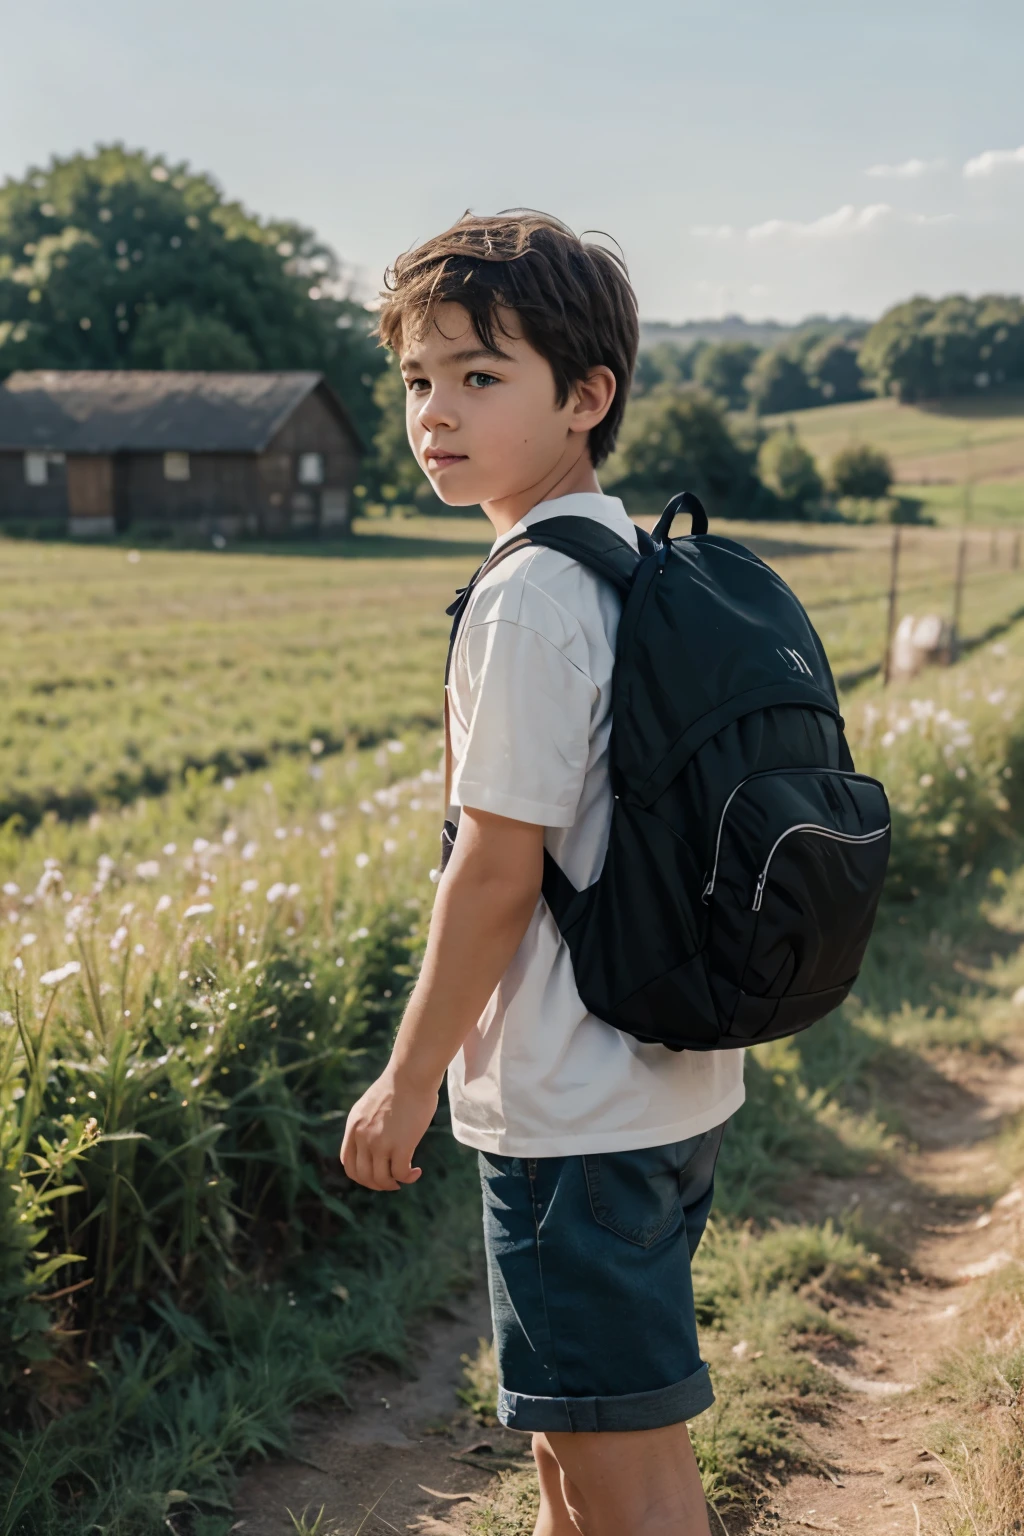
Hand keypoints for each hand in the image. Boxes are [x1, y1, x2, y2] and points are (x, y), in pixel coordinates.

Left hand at [340, 1066, 438, 1190]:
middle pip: (362, 1175)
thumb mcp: (371, 1105)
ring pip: (380, 1179)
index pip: (348, 1163)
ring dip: (392, 1184)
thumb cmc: (399, 1085)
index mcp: (354, 1126)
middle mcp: (362, 1137)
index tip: (376, 1173)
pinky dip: (408, 1177)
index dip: (361, 1174)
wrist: (411, 1074)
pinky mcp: (400, 1145)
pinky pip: (400, 1173)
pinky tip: (416, 1172)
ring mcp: (380, 1142)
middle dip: (377, 1184)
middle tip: (392, 1181)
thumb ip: (367, 1123)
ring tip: (405, 1177)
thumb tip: (375, 1140)